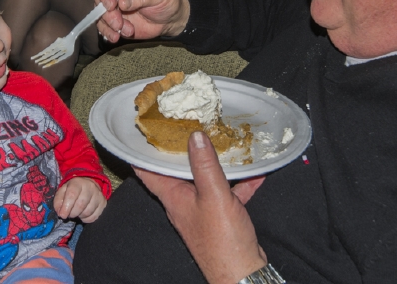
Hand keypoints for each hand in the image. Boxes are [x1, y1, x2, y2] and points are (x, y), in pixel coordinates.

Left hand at [53, 177, 106, 222]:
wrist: (87, 185)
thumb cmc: (72, 190)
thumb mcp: (62, 191)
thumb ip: (58, 201)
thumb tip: (60, 213)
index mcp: (77, 182)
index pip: (72, 195)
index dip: (66, 207)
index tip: (62, 215)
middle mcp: (90, 187)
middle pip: (80, 205)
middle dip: (72, 213)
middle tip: (69, 214)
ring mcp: (98, 195)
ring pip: (88, 212)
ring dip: (79, 216)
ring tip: (77, 212)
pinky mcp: (103, 203)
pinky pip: (94, 216)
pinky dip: (87, 219)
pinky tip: (83, 214)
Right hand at [95, 0, 189, 42]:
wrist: (170, 18)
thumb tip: (121, 2)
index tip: (111, 5)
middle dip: (107, 13)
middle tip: (118, 24)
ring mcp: (113, 4)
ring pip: (100, 13)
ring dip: (109, 25)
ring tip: (127, 31)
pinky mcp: (113, 18)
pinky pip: (103, 25)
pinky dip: (108, 32)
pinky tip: (116, 37)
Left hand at [135, 132, 267, 283]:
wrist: (242, 273)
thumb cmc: (223, 241)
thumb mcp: (214, 195)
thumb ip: (205, 165)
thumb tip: (195, 137)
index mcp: (173, 197)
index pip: (148, 171)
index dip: (142, 151)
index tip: (142, 132)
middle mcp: (183, 203)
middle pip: (177, 171)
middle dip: (182, 150)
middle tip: (186, 127)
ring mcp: (201, 210)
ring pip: (204, 180)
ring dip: (214, 164)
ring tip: (222, 142)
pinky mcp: (220, 217)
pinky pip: (227, 193)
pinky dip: (238, 182)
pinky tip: (254, 173)